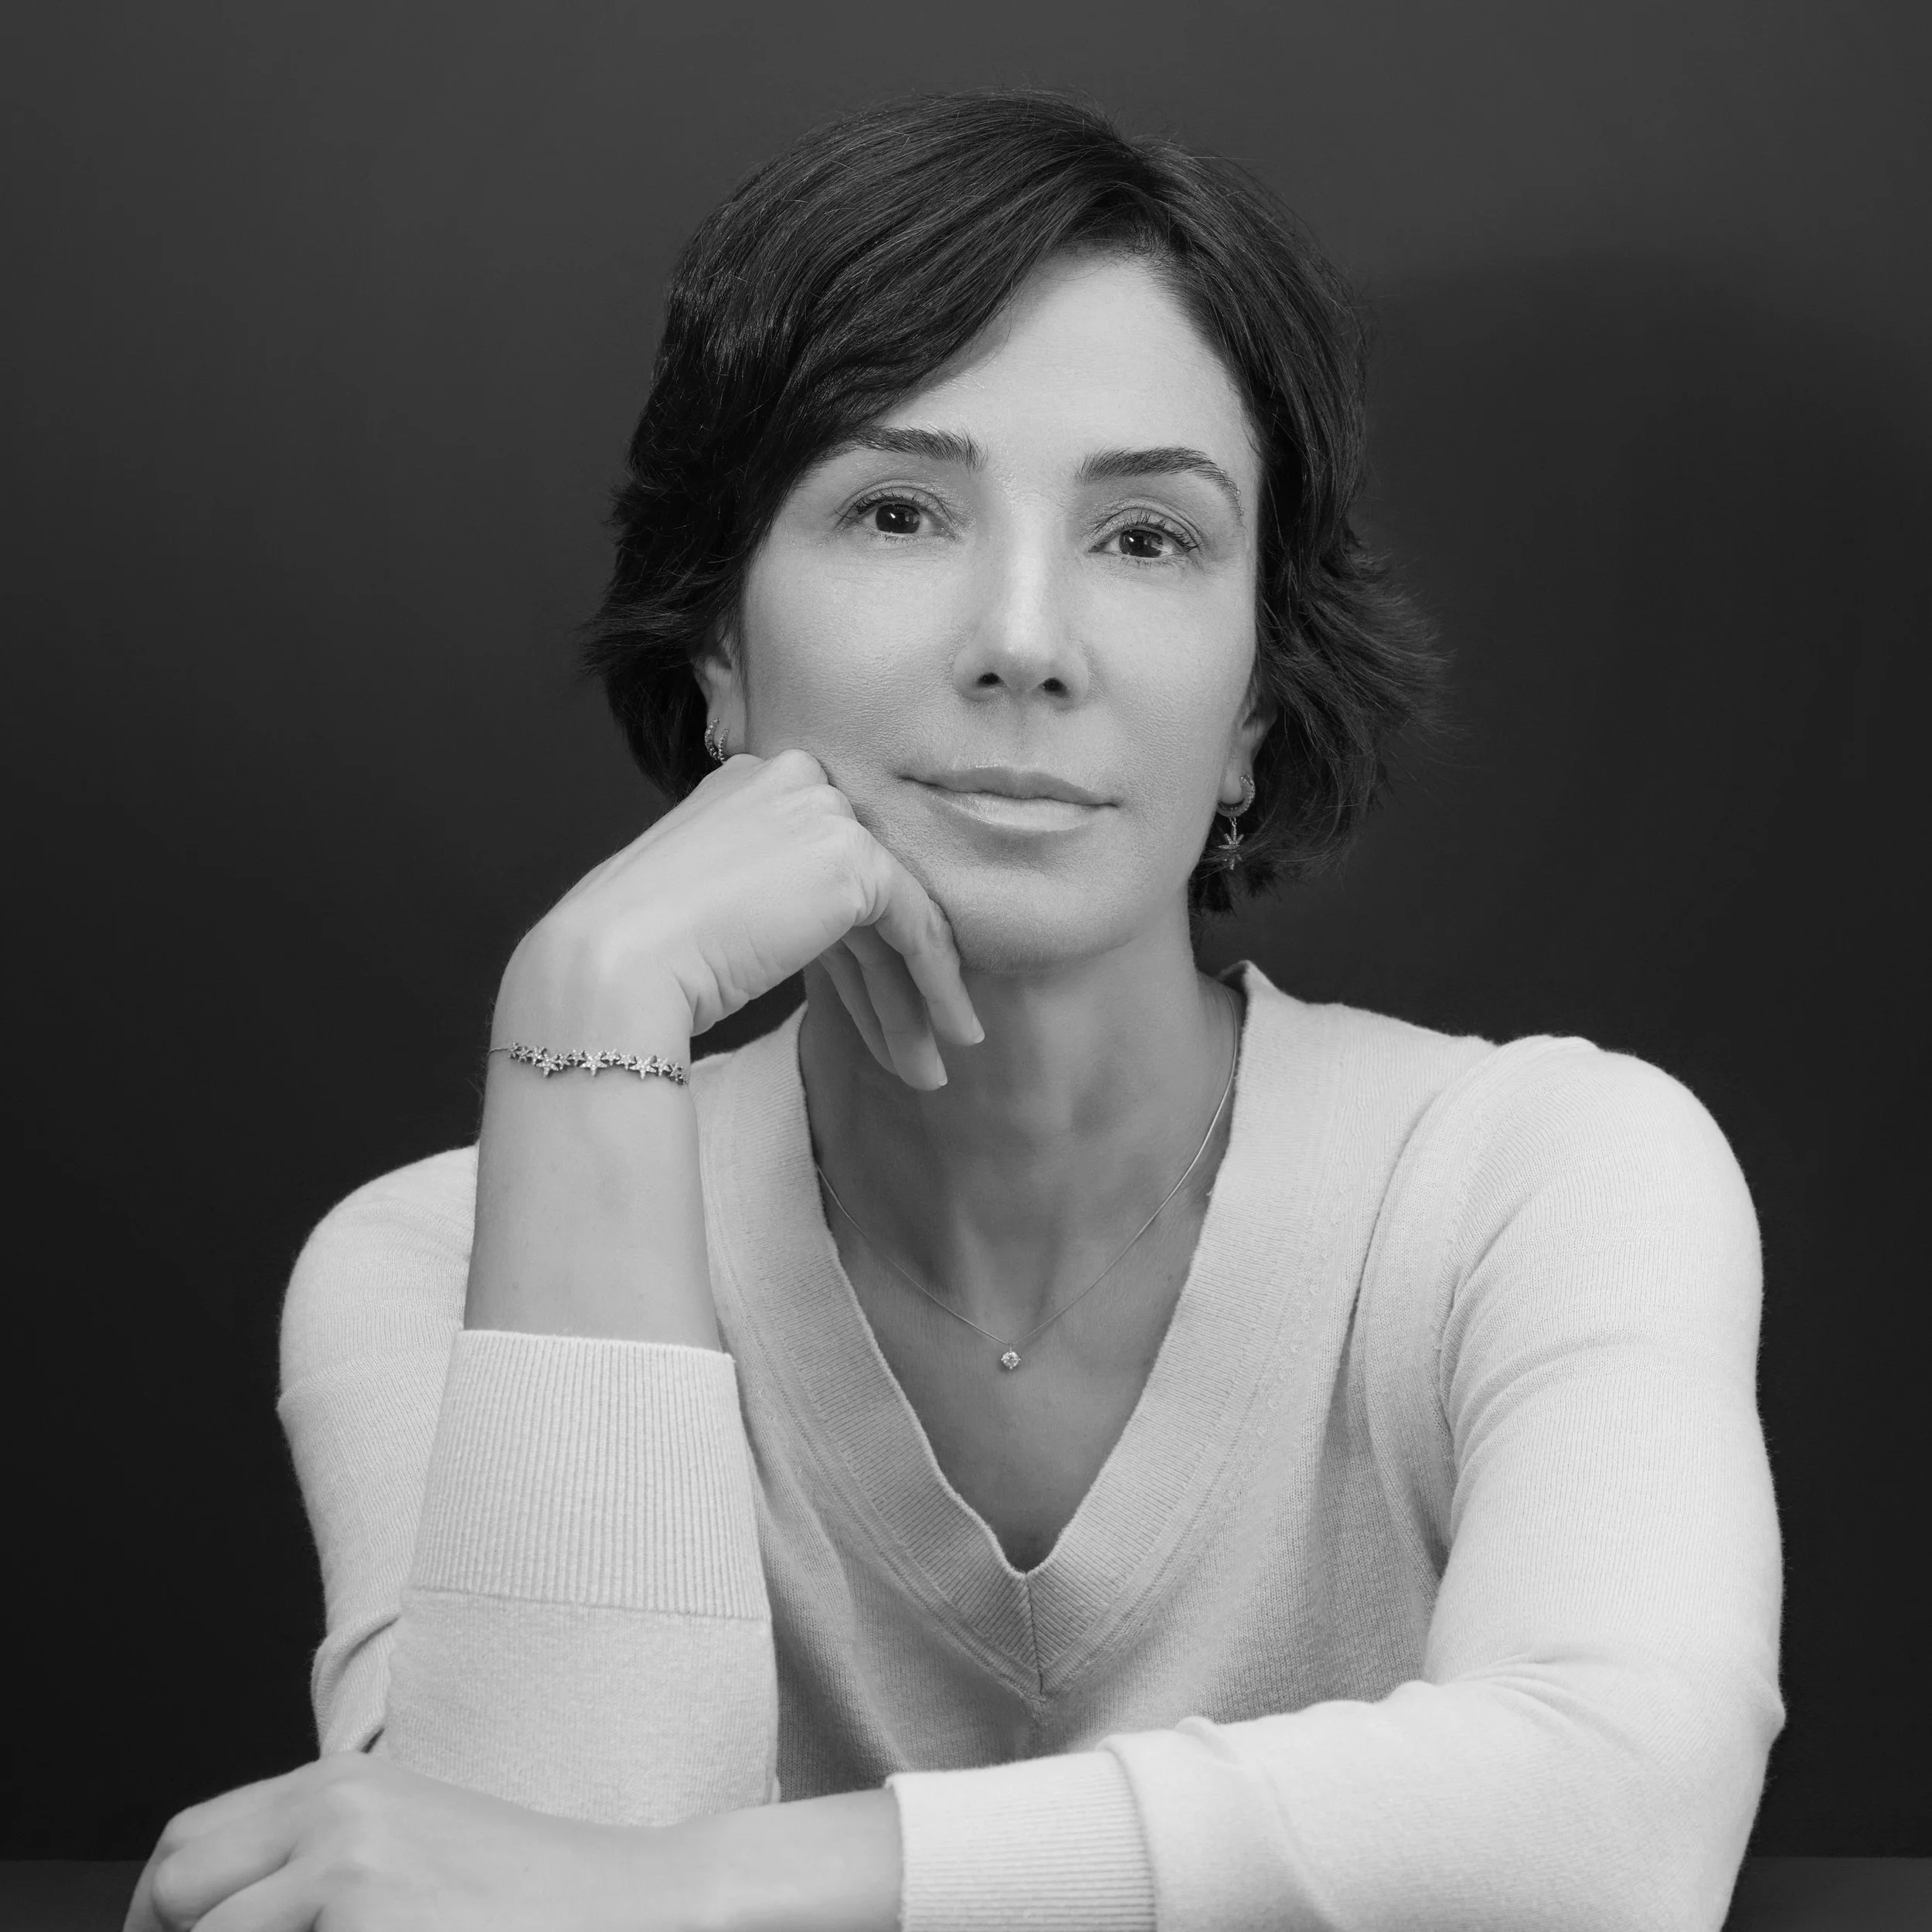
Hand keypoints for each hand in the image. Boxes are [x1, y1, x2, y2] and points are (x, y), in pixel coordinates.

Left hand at [124, 1753, 700, 1931]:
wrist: (627, 1903)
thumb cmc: (527, 1894)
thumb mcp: (409, 1846)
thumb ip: (318, 1864)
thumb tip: (226, 1918)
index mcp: (340, 1784)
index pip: (187, 1845)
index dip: (155, 1914)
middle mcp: (333, 1811)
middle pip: (176, 1888)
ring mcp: (349, 1869)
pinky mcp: (369, 1923)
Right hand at [500, 748, 982, 1090]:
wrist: (614, 967)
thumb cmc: (637, 955)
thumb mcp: (711, 905)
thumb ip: (769, 897)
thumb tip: (822, 940)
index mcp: (748, 783)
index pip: (820, 869)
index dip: (850, 950)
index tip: (871, 1010)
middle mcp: (791, 780)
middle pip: (859, 895)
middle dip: (886, 983)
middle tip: (912, 1049)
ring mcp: (823, 812)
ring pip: (891, 916)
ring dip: (912, 1001)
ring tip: (929, 1071)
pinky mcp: (853, 857)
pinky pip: (914, 925)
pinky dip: (935, 984)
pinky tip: (945, 1034)